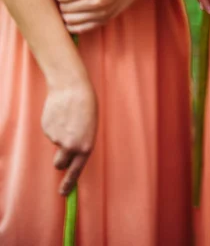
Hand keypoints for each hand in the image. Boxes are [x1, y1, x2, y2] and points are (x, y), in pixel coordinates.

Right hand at [42, 79, 96, 195]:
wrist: (71, 87)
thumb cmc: (86, 104)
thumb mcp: (91, 127)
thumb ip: (82, 143)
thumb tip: (72, 155)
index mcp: (86, 146)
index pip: (76, 172)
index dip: (68, 184)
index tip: (63, 193)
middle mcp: (70, 146)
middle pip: (60, 164)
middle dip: (61, 160)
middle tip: (65, 145)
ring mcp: (56, 138)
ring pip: (55, 145)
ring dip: (59, 137)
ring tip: (67, 119)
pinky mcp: (47, 130)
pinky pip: (50, 133)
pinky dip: (54, 126)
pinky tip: (60, 113)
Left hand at [46, 0, 151, 33]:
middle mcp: (97, 2)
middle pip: (65, 9)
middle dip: (62, 3)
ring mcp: (102, 14)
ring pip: (70, 21)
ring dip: (66, 13)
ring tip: (70, 5)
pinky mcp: (104, 21)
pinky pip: (81, 29)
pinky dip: (73, 24)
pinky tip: (75, 15)